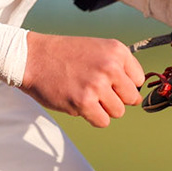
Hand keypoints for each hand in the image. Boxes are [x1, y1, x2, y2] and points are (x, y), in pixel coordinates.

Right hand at [20, 33, 145, 127]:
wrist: (33, 58)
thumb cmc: (64, 55)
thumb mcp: (97, 49)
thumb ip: (118, 67)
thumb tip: (137, 95)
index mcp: (117, 51)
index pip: (138, 79)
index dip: (124, 84)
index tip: (109, 83)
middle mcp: (110, 67)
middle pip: (131, 98)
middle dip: (116, 98)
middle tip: (96, 91)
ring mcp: (97, 85)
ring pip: (118, 112)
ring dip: (103, 109)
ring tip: (86, 96)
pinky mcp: (84, 102)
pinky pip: (103, 122)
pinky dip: (93, 118)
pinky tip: (80, 104)